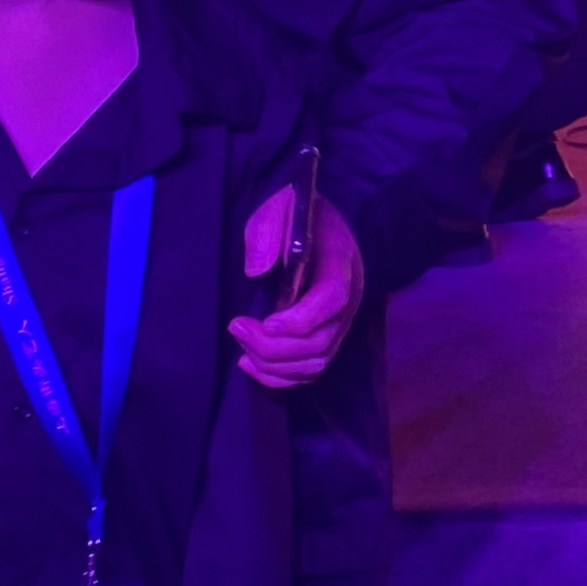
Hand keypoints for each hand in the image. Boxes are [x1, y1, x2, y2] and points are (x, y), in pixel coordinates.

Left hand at [231, 193, 361, 388]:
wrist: (316, 223)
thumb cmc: (294, 215)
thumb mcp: (276, 209)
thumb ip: (266, 233)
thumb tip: (255, 271)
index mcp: (340, 261)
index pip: (333, 298)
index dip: (301, 318)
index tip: (264, 322)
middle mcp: (349, 298)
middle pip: (320, 341)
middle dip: (274, 346)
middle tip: (237, 328)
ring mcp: (340, 321)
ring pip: (316, 362)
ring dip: (274, 365)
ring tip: (241, 348)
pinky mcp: (327, 336)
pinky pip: (310, 371)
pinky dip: (280, 376)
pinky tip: (250, 363)